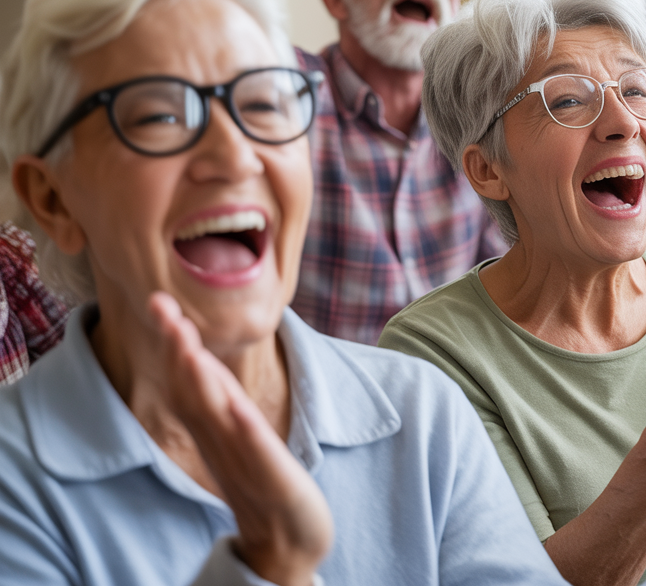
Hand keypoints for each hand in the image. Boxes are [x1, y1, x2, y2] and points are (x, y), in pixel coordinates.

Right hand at [150, 293, 331, 585]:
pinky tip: (237, 408)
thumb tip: (200, 363)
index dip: (175, 342)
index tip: (158, 301)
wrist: (288, 544)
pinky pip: (256, 452)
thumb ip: (222, 402)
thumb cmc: (265, 485)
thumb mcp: (241, 437)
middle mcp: (223, 442)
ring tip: (186, 344)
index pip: (190, 380)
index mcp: (217, 430)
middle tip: (160, 307)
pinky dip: (245, 428)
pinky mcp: (275, 480)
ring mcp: (246, 462)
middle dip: (177, 347)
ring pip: (217, 416)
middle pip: (194, 390)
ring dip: (200, 380)